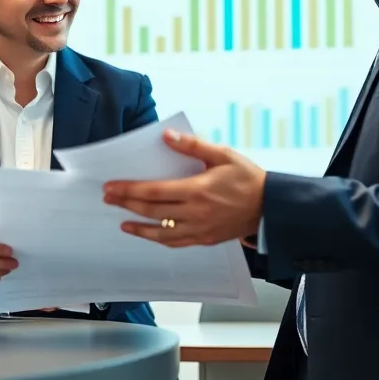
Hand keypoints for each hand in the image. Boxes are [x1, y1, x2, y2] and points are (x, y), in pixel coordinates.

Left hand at [103, 129, 264, 246]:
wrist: (270, 206)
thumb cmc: (247, 178)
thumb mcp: (222, 155)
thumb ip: (193, 146)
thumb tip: (167, 137)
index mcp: (197, 190)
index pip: (154, 191)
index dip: (129, 189)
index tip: (111, 186)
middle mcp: (195, 213)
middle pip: (152, 211)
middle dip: (127, 204)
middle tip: (108, 199)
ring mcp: (200, 230)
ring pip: (161, 233)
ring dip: (139, 227)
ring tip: (122, 223)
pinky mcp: (206, 239)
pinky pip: (176, 242)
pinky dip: (159, 239)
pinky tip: (150, 234)